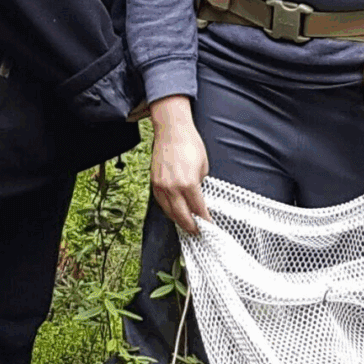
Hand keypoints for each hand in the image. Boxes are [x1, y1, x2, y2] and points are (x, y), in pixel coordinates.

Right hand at [149, 95, 210, 234]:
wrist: (171, 130)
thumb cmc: (190, 144)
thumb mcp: (204, 166)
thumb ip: (201, 184)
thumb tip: (199, 197)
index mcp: (188, 184)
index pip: (198, 209)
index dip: (205, 220)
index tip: (209, 227)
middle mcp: (173, 188)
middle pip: (182, 216)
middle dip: (191, 226)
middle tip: (198, 232)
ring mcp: (161, 186)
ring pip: (169, 212)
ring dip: (179, 221)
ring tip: (187, 226)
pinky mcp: (154, 183)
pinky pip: (161, 203)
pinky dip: (168, 210)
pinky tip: (174, 213)